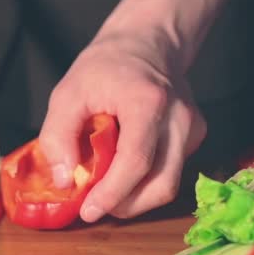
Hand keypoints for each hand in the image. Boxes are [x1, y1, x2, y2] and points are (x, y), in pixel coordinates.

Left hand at [38, 35, 206, 222]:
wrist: (146, 43)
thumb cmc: (105, 67)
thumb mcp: (68, 92)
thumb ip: (58, 136)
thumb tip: (65, 181)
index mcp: (147, 102)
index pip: (136, 161)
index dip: (112, 193)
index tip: (89, 211)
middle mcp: (179, 117)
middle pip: (162, 183)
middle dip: (126, 205)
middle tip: (96, 206)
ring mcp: (192, 127)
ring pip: (170, 184)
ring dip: (137, 198)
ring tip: (108, 192)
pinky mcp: (195, 135)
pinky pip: (172, 171)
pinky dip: (147, 182)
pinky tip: (125, 171)